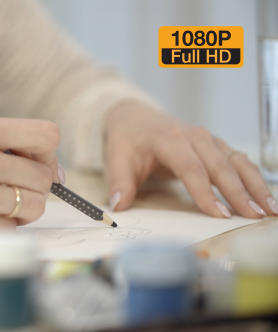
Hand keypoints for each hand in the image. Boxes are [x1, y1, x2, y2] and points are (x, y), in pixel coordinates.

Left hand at [104, 104, 276, 218]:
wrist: (134, 116)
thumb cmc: (127, 140)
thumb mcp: (116, 159)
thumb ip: (119, 183)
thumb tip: (119, 206)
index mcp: (168, 140)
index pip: (191, 168)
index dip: (205, 192)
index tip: (218, 215)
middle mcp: (193, 136)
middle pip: (220, 166)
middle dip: (239, 193)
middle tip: (253, 216)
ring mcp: (207, 139)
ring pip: (236, 162)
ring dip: (255, 186)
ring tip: (270, 210)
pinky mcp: (215, 145)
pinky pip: (238, 161)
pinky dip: (254, 178)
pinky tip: (265, 198)